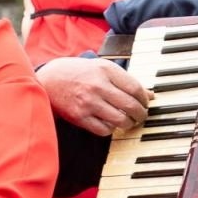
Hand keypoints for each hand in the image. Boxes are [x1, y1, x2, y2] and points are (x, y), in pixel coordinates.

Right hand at [36, 55, 151, 135]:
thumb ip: (124, 79)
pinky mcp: (79, 117)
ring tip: (128, 122)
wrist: (49, 80)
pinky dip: (111, 129)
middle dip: (141, 114)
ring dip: (128, 124)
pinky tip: (111, 124)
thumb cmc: (78, 72)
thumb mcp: (101, 68)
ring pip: (120, 120)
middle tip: (141, 116)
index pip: (135, 88)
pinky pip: (104, 130)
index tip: (146, 102)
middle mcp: (97, 85)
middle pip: (130, 105)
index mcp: (105, 70)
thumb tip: (149, 95)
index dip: (144, 99)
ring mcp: (88, 102)